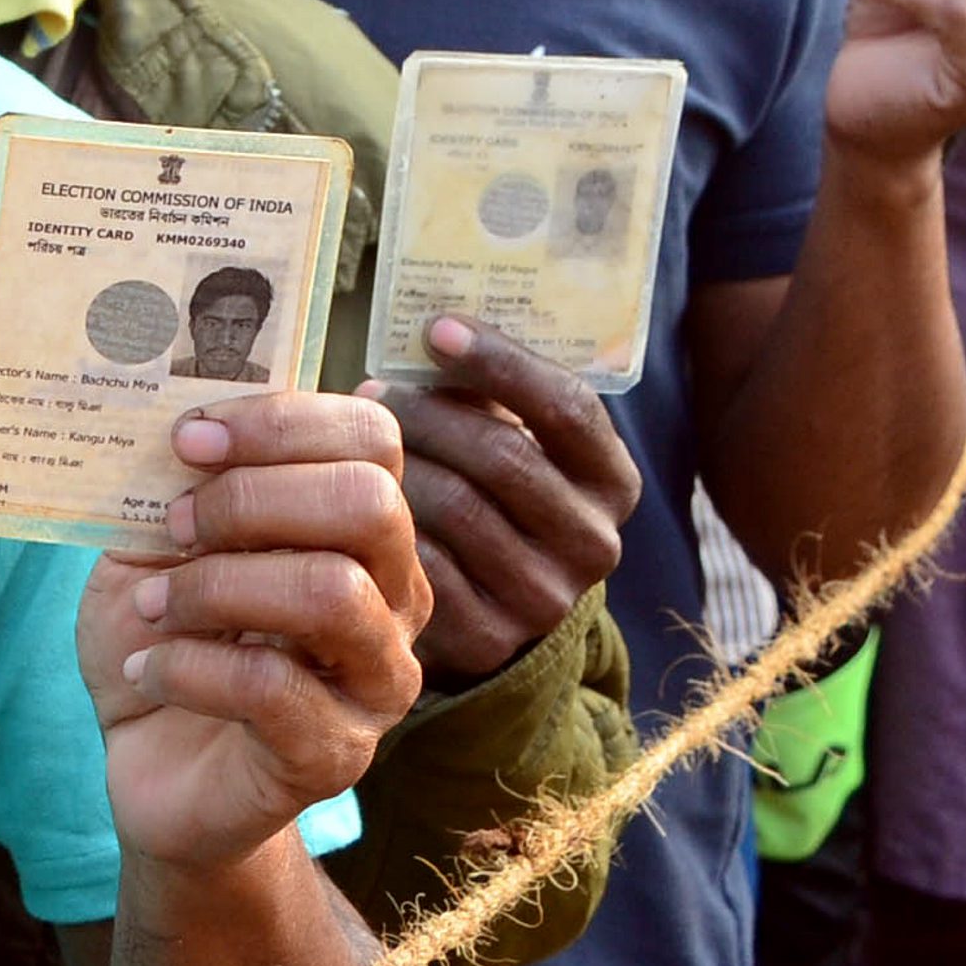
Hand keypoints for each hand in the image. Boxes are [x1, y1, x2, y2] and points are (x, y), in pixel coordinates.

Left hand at [82, 391, 427, 874]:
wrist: (152, 767)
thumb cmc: (165, 637)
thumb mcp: (152, 542)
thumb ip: (174, 483)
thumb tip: (179, 424)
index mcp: (359, 527)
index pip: (370, 438)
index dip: (280, 421)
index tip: (188, 437)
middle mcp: (392, 597)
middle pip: (369, 504)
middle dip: (252, 497)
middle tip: (175, 523)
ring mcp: (376, 681)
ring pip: (331, 592)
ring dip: (216, 586)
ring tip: (152, 606)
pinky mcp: (335, 755)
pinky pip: (270, 689)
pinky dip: (187, 667)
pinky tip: (147, 669)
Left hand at [368, 320, 642, 683]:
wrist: (491, 608)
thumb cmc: (493, 495)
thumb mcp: (516, 442)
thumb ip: (491, 397)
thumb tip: (430, 330)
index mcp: (612, 481)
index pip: (568, 407)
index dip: (500, 361)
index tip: (435, 328)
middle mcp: (593, 543)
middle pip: (503, 456)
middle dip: (428, 413)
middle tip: (374, 390)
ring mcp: (545, 597)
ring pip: (456, 508)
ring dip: (396, 464)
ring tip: (358, 442)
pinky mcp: (488, 637)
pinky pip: (422, 565)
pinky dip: (382, 525)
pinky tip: (353, 502)